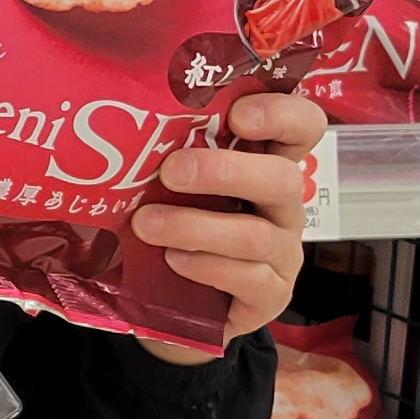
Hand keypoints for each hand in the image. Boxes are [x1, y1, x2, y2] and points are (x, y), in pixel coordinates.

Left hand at [130, 89, 326, 363]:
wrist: (180, 305)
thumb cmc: (176, 230)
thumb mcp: (171, 189)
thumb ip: (166, 160)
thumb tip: (117, 129)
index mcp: (265, 166)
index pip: (302, 127)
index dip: (282, 114)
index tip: (238, 114)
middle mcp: (283, 206)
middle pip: (282, 179)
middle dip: (224, 172)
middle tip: (170, 171)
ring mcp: (284, 253)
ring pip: (257, 235)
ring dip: (196, 226)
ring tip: (147, 224)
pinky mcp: (272, 296)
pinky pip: (250, 280)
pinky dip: (207, 267)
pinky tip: (173, 261)